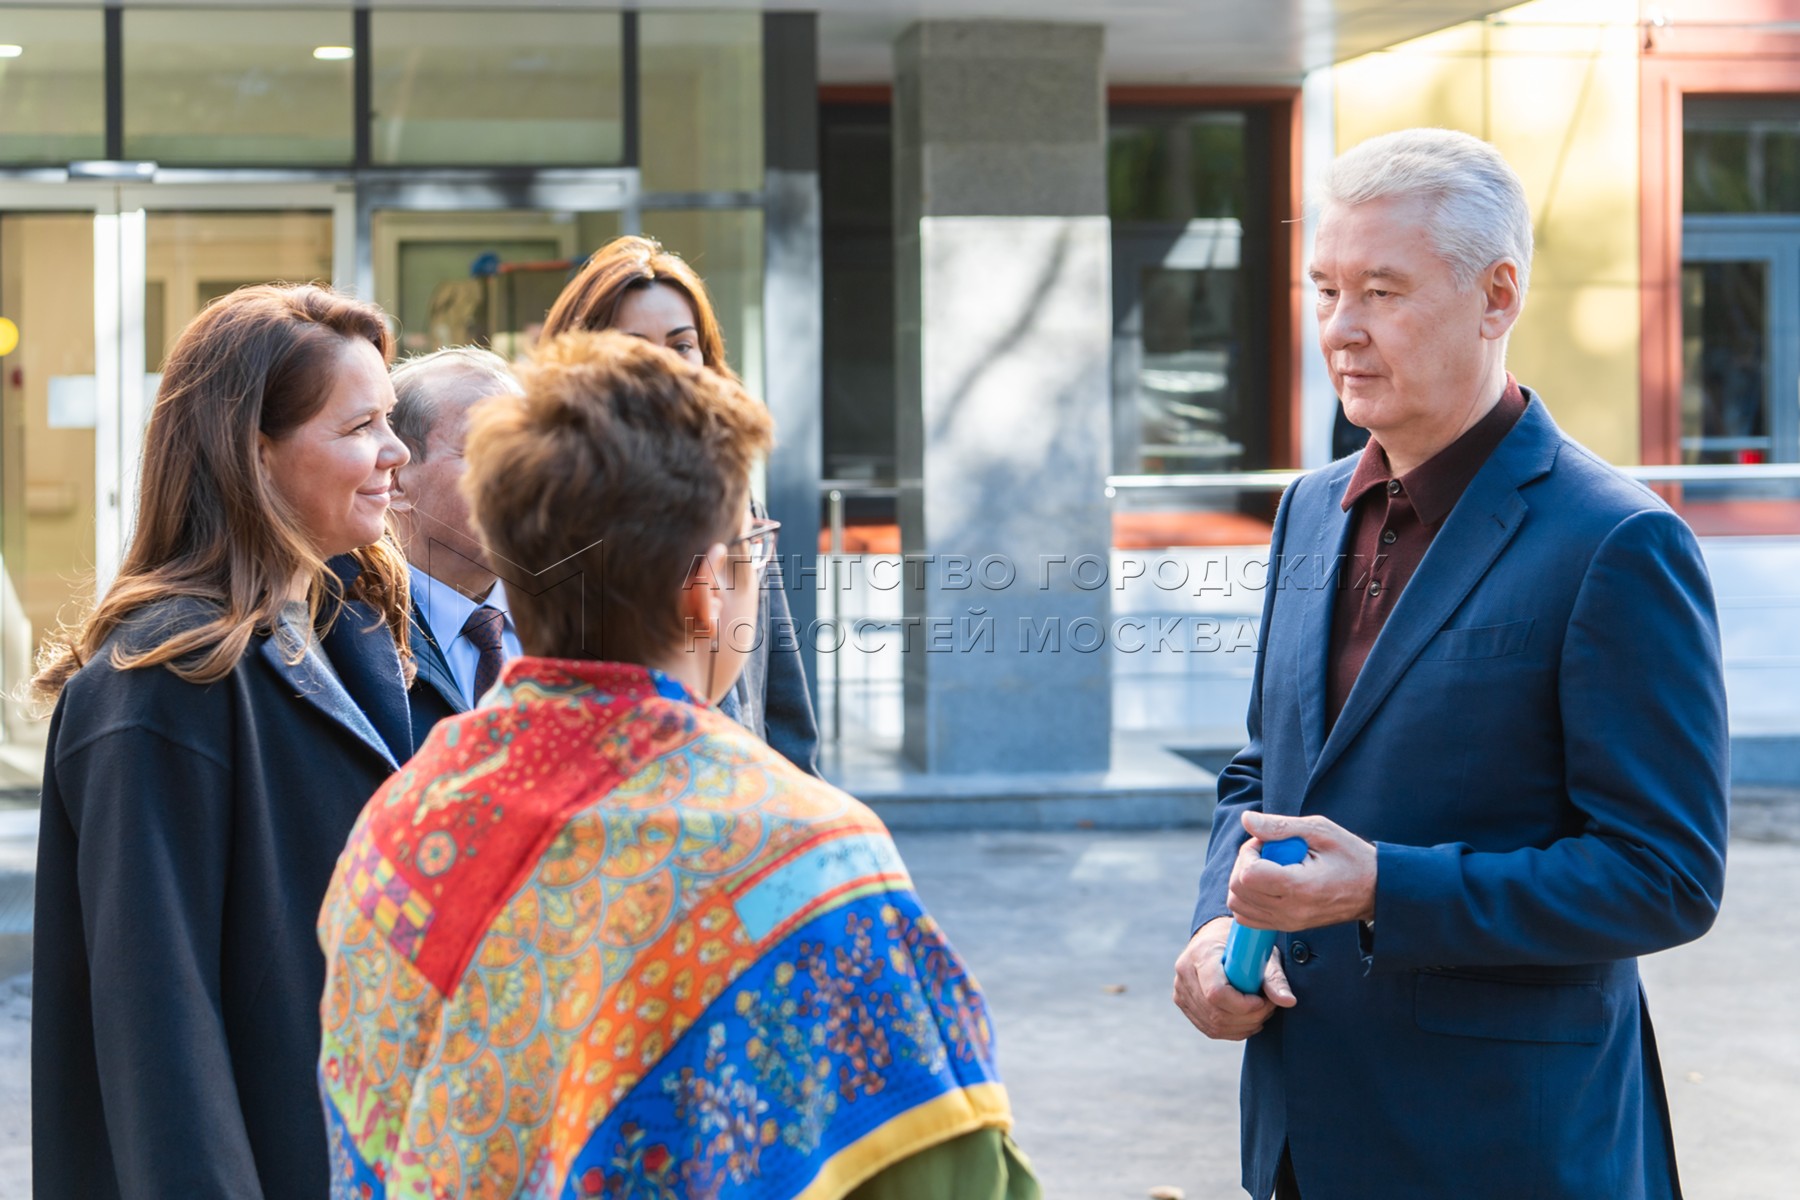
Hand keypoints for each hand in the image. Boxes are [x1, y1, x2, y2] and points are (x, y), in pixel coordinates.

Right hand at [1172, 915, 1296, 1040]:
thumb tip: (1288, 1001)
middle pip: (1217, 1014)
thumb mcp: (1260, 952)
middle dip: (1249, 1018)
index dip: (1243, 1005)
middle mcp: (1185, 972)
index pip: (1216, 993)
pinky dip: (1233, 1030)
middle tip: (1268, 1007)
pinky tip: (1247, 1019)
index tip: (1262, 999)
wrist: (1214, 937)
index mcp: (1201, 954)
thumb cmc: (1240, 942)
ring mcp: (1180, 989)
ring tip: (1260, 1012)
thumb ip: (1274, 978)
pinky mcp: (1183, 1002)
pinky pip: (1209, 1028)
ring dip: (1244, 1026)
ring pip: (1214, 1025)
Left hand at [1228, 811, 1376, 931]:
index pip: (1248, 875)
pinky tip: (1268, 881)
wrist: (1375, 889)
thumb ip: (1280, 826)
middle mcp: (1290, 911)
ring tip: (1269, 866)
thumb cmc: (1351, 857)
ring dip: (1245, 881)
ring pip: (1238, 905)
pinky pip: (1249, 917)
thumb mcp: (1319, 831)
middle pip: (1238, 890)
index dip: (1249, 852)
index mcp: (1299, 887)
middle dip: (1244, 864)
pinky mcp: (1286, 926)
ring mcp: (1287, 922)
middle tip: (1268, 851)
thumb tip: (1247, 819)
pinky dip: (1249, 898)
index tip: (1267, 842)